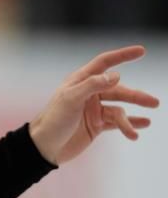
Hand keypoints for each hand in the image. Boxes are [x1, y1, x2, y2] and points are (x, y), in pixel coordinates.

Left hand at [28, 45, 159, 165]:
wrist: (44, 147)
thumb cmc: (54, 120)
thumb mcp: (71, 99)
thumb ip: (92, 85)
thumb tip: (116, 75)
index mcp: (80, 82)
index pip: (104, 64)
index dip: (122, 56)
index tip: (141, 50)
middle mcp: (88, 93)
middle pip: (118, 90)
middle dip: (135, 96)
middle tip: (154, 102)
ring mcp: (93, 110)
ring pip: (119, 110)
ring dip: (129, 120)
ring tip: (138, 131)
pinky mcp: (96, 125)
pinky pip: (118, 123)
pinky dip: (130, 124)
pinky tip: (142, 127)